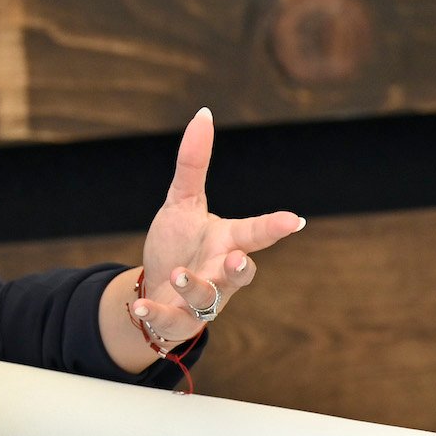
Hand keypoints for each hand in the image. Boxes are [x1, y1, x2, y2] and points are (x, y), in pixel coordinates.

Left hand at [132, 107, 303, 345]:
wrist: (156, 289)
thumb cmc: (178, 244)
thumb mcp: (181, 202)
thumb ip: (193, 164)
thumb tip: (203, 114)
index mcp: (227, 242)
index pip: (254, 233)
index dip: (274, 227)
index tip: (295, 220)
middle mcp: (221, 273)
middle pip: (240, 275)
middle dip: (241, 270)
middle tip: (237, 260)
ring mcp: (203, 300)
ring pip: (207, 299)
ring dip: (195, 287)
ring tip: (180, 275)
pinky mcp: (179, 320)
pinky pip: (171, 321)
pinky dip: (157, 313)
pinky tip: (141, 306)